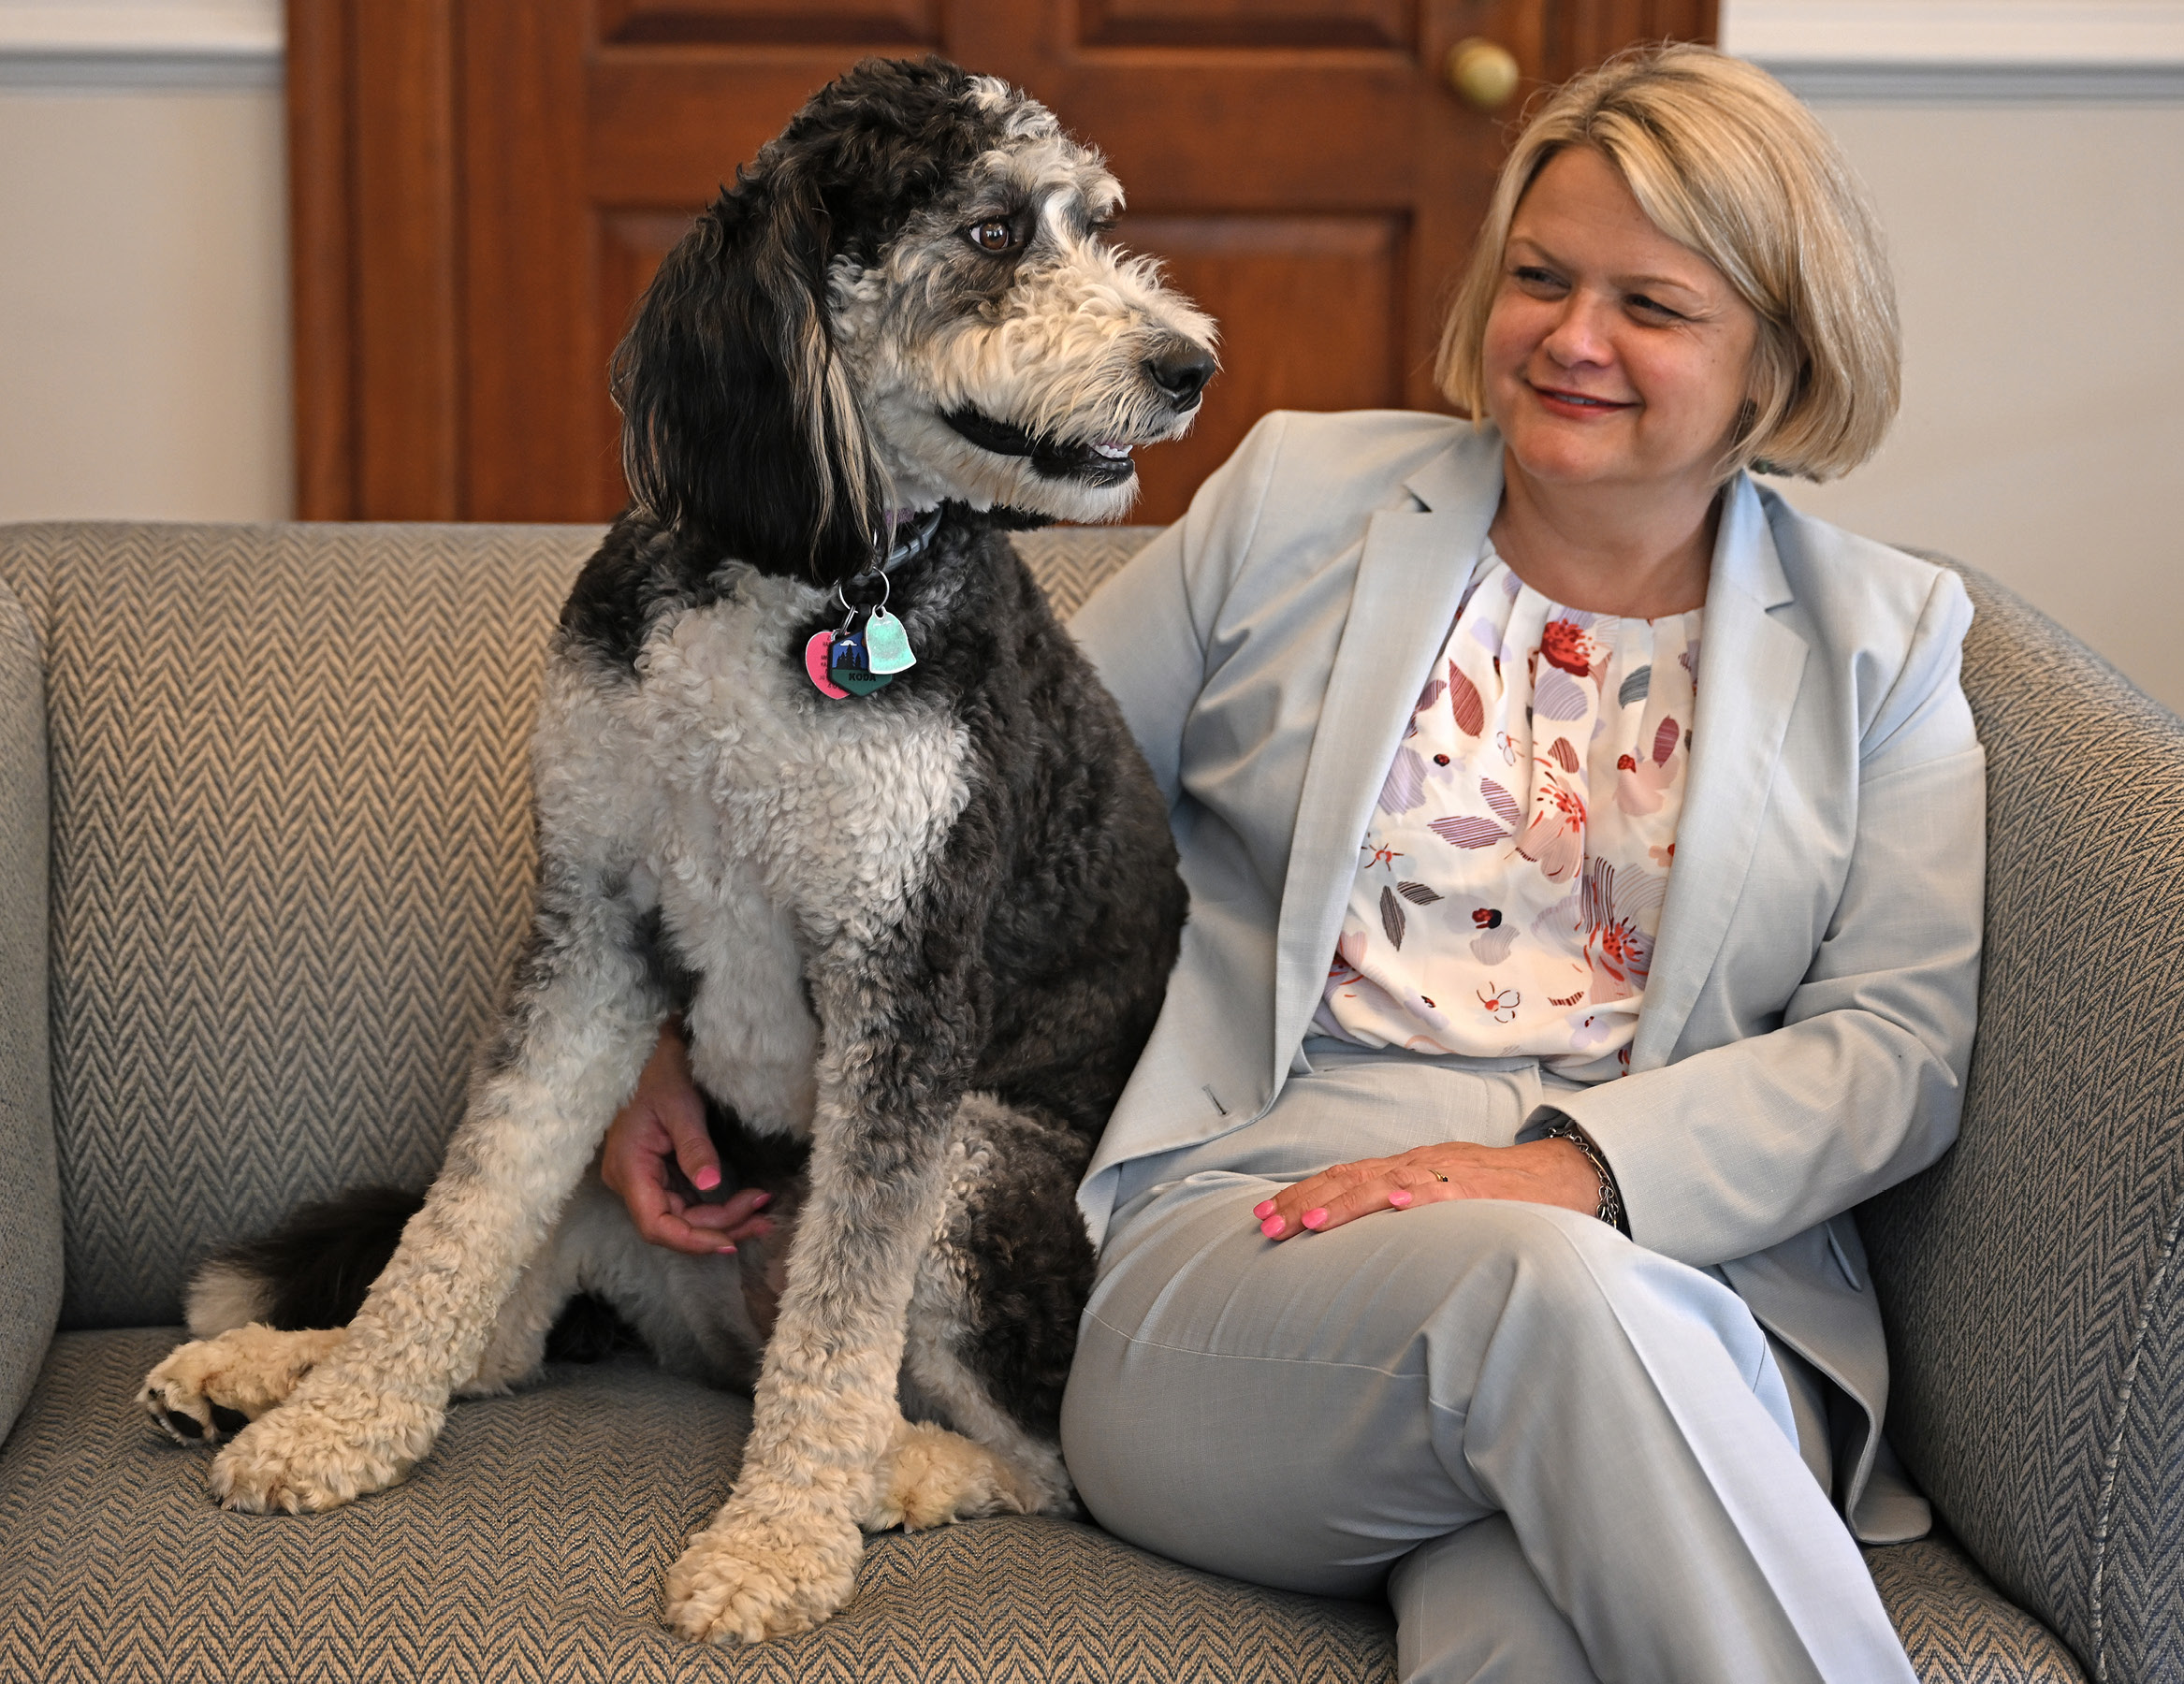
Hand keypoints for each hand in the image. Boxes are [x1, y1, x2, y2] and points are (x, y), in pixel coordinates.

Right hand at [601, 1023, 775, 1255]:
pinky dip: (717, 1206)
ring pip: (685, 1216)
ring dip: (723, 1219)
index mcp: (629, 1168)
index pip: (656, 1224)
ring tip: (763, 1214)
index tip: (729, 1243)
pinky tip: (746, 1203)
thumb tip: (712, 1185)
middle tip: (763, 1217)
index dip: (692, 1240)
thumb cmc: (662, 1070)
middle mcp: (633, 1181)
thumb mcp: (680, 1104)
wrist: (654, 1049)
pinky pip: (689, 1200)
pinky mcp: (663, 1172)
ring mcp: (647, 1178)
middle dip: (720, 1226)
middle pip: (675, 1223)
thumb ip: (695, 1147)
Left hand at [1252, 1139, 1600, 1240]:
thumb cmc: (1497, 1195)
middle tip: (1265, 1226)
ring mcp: (1447, 1174)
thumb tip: (1356, 1244)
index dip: (1300, 1195)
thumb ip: (1402, 1211)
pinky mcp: (1480, 1189)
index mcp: (1405, 1170)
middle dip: (1303, 1201)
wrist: (1560, 1176)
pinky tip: (1394, 1202)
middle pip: (1350, 1179)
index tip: (1262, 1217)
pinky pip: (1446, 1189)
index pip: (1342, 1179)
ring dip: (1345, 1202)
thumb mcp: (1439, 1199)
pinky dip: (1417, 1194)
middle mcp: (1417, 1166)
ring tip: (1309, 1223)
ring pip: (1386, 1182)